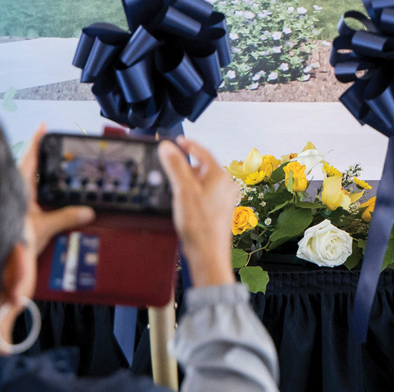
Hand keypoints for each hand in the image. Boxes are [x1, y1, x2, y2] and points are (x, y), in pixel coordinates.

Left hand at [20, 125, 94, 259]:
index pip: (28, 158)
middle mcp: (12, 193)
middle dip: (38, 156)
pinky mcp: (11, 215)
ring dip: (37, 174)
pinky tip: (44, 193)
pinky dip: (36, 191)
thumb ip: (65, 218)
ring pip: (25, 183)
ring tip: (51, 166)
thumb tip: (87, 211)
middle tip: (52, 145)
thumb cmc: (10, 248)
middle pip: (26, 168)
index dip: (36, 141)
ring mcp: (11, 204)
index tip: (43, 126)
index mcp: (18, 189)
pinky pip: (25, 196)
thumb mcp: (42, 230)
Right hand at [158, 136, 237, 287]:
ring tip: (173, 183)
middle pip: (202, 166)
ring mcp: (224, 198)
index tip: (178, 140)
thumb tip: (167, 146)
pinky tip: (182, 199)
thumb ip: (175, 166)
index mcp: (219, 176)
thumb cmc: (199, 225)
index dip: (188, 144)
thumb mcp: (183, 190)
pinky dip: (193, 190)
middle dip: (185, 163)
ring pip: (203, 180)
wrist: (208, 254)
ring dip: (188, 178)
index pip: (202, 152)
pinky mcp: (219, 210)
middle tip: (169, 163)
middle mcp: (225, 185)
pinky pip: (205, 192)